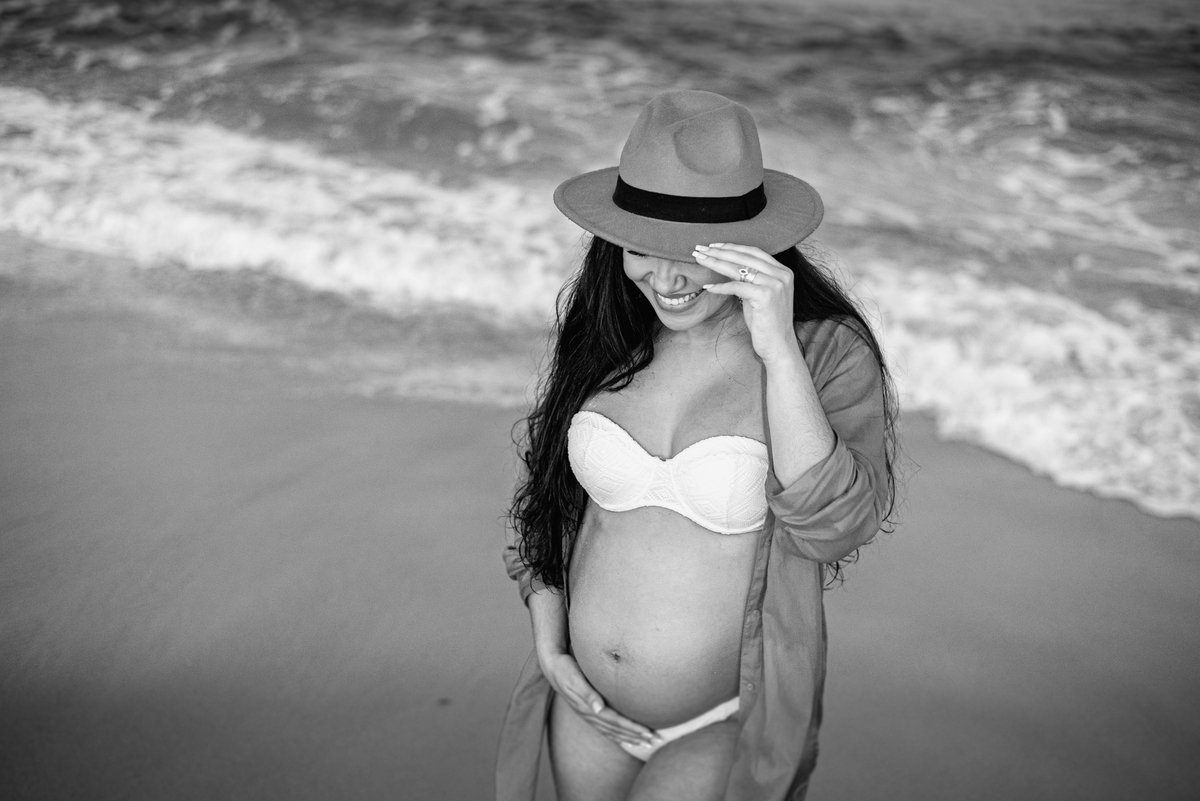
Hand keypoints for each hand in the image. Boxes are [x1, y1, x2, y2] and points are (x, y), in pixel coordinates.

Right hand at [539, 651, 661, 749]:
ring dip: (629, 738)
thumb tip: (599, 708)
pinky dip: (617, 735)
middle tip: (655, 741)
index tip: (649, 733)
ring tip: (645, 743)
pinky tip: (624, 738)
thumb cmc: (565, 669)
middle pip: (616, 730)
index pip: (616, 721)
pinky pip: (605, 728)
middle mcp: (589, 714)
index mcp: (589, 708)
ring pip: (611, 731)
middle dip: (636, 736)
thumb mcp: (575, 678)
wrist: (552, 665)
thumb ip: (588, 693)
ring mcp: (588, 714)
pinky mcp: (587, 710)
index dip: (633, 728)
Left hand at [695, 243, 799, 364]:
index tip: (713, 246)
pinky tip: (708, 287)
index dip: (732, 247)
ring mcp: (775, 284)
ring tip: (699, 260)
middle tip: (700, 249)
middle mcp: (781, 274)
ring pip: (739, 269)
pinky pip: (737, 287)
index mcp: (782, 271)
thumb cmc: (765, 321)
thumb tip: (727, 265)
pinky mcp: (765, 296)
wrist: (778, 345)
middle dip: (719, 252)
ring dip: (716, 263)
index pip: (753, 251)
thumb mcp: (759, 294)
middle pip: (744, 257)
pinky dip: (720, 287)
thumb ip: (751, 279)